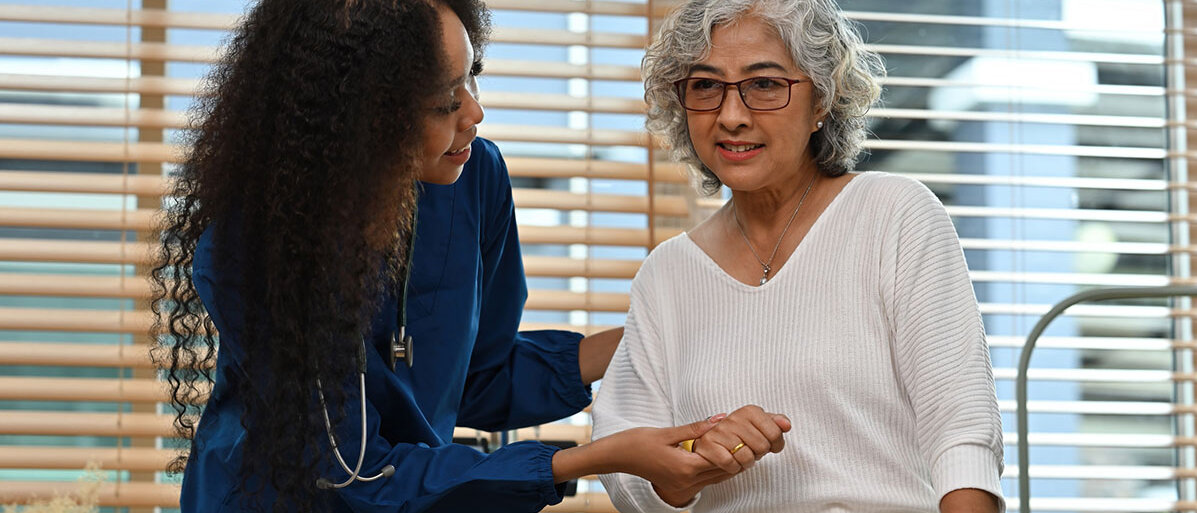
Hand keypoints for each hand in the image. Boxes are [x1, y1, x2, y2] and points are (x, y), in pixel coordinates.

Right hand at [553, 414, 729, 499]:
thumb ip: (696, 427)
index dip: (736, 448)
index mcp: (686, 466)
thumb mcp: (668, 432)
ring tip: (739, 448)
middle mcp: (687, 480)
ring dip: (729, 465)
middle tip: (748, 442)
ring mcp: (683, 486)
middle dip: (737, 458)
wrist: (617, 457)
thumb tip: (720, 418)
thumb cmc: (638, 442)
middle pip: (723, 472)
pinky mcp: (679, 486)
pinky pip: (706, 480)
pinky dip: (716, 469)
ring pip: (717, 478)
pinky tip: (720, 456)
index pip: (722, 460)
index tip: (744, 434)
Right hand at [692, 405, 790, 473]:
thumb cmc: (737, 437)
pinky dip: (733, 468)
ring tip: (740, 455)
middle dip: (759, 454)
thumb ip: (774, 424)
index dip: (775, 444)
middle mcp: (734, 418)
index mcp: (749, 411)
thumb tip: (786, 424)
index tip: (768, 444)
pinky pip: (732, 464)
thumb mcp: (758, 428)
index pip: (776, 433)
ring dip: (746, 462)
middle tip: (750, 449)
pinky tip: (730, 461)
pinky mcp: (710, 445)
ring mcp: (721, 431)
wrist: (710, 444)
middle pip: (763, 447)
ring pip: (748, 457)